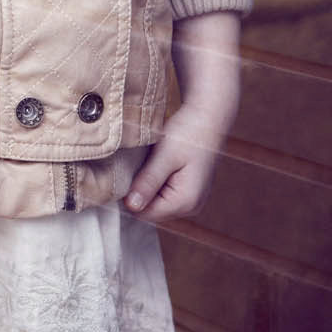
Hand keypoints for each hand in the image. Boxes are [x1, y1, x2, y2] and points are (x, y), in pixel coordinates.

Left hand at [124, 102, 225, 222]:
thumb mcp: (165, 155)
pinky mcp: (189, 191)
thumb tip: (131, 206)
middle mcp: (191, 207)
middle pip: (151, 210)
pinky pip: (165, 194)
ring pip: (157, 201)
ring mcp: (192, 200)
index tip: (121, 174)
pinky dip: (156, 181)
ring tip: (148, 162)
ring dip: (147, 185)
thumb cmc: (189, 132)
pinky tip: (156, 164)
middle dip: (139, 191)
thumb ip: (148, 182)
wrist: (209, 117)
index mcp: (186, 201)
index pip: (145, 213)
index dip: (129, 197)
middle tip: (135, 164)